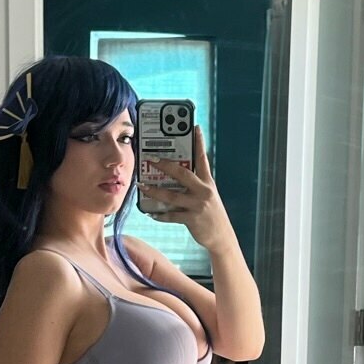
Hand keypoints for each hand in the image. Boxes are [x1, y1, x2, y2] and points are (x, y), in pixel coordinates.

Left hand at [139, 127, 233, 251]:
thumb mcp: (208, 195)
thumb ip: (195, 184)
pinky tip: (150, 213)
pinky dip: (159, 215)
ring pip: (171, 196)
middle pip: (182, 173)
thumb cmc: (211, 213)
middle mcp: (203, 191)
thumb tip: (176, 174)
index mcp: (208, 182)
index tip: (195, 127)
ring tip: (141, 185)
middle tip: (150, 159)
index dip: (199, 142)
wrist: (222, 236)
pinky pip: (171, 216)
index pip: (203, 158)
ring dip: (153, 191)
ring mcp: (197, 205)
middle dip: (164, 165)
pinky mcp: (192, 219)